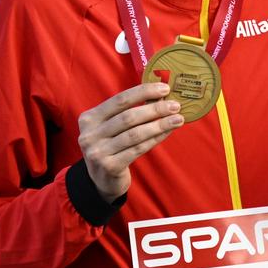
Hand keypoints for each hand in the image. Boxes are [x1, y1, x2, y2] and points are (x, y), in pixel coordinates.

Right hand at [78, 81, 181, 200]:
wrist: (101, 179)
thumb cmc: (111, 146)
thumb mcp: (112, 127)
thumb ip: (128, 111)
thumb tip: (160, 95)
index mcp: (89, 118)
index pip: (120, 100)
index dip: (143, 92)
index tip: (165, 88)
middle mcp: (89, 134)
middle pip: (128, 117)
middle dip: (155, 109)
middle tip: (175, 105)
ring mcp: (97, 152)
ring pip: (135, 134)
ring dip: (160, 125)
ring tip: (178, 119)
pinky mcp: (109, 166)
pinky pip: (138, 149)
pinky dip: (155, 139)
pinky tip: (168, 132)